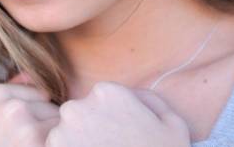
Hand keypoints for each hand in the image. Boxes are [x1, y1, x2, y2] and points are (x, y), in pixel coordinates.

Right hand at [0, 79, 60, 146]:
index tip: (24, 134)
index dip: (37, 115)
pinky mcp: (39, 146)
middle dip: (47, 127)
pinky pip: (65, 142)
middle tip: (26, 146)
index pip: (39, 92)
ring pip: (61, 126)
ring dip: (55, 141)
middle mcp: (10, 107)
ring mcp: (27, 128)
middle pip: (52, 108)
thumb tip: (34, 77)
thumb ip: (7, 94)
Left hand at [46, 81, 190, 146]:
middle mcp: (79, 106)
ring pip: (64, 135)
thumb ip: (148, 99)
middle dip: (90, 132)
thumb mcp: (171, 123)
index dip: (110, 122)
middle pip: (78, 116)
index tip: (120, 138)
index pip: (98, 101)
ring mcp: (62, 131)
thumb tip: (133, 95)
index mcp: (106, 92)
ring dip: (77, 145)